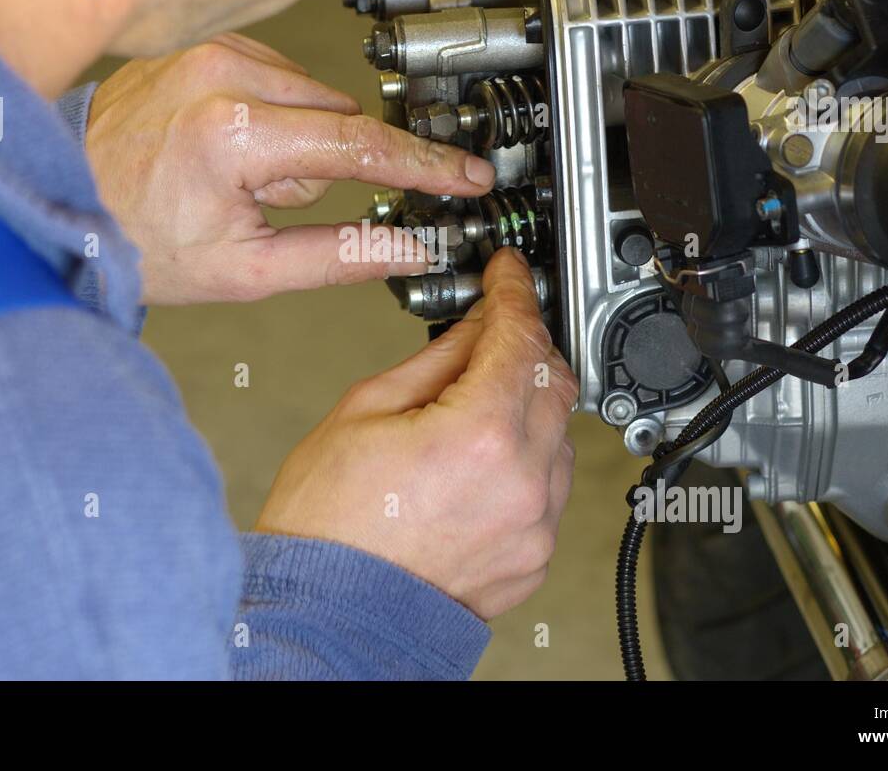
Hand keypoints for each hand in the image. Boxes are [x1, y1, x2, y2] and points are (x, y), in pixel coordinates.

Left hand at [84, 34, 495, 304]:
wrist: (64, 197)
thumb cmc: (137, 238)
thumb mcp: (244, 271)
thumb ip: (338, 257)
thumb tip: (408, 248)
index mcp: (231, 133)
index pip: (359, 145)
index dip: (425, 166)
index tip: (467, 177)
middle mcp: (222, 73)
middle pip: (339, 120)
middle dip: (325, 167)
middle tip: (265, 205)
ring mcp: (211, 50)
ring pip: (315, 98)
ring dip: (301, 142)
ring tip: (242, 179)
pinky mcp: (207, 44)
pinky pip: (283, 78)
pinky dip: (277, 116)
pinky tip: (235, 148)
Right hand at [254, 249, 577, 619]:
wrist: (327, 612)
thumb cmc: (328, 525)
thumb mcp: (366, 410)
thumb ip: (436, 360)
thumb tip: (474, 326)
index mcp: (480, 435)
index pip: (520, 336)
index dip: (515, 291)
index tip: (509, 274)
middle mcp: (522, 482)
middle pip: (556, 380)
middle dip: (528, 345)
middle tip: (493, 331)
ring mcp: (534, 526)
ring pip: (559, 436)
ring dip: (528, 406)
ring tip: (471, 409)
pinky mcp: (534, 558)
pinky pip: (548, 490)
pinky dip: (524, 462)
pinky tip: (477, 464)